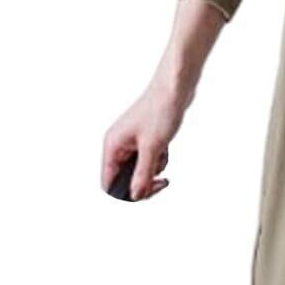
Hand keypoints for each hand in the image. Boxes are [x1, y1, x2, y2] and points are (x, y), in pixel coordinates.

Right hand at [101, 80, 184, 201]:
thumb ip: (143, 174)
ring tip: (162, 154)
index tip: (145, 192)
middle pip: (124, 179)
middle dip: (143, 182)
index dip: (125, 193)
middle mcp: (118, 145)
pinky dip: (159, 159)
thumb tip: (135, 195)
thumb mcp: (153, 147)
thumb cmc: (160, 111)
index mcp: (113, 146)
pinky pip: (149, 160)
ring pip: (139, 170)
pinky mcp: (144, 140)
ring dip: (153, 169)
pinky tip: (166, 148)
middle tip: (161, 181)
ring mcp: (131, 142)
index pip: (108, 182)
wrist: (175, 89)